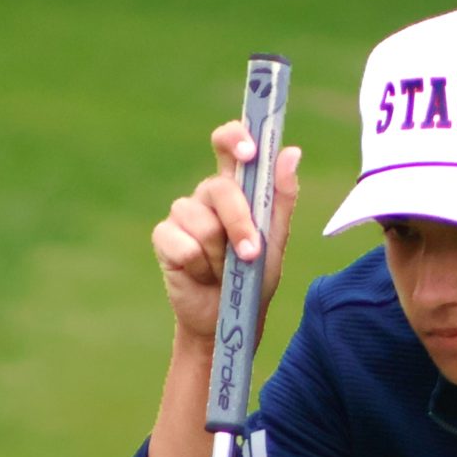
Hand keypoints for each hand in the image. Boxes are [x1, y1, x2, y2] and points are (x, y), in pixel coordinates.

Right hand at [154, 121, 302, 345]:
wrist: (229, 318)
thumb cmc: (254, 277)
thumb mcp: (276, 240)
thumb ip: (281, 197)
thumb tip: (291, 152)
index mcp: (236, 186)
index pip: (228, 144)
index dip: (235, 138)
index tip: (249, 152)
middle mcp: (206, 195)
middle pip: (220, 189)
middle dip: (240, 223)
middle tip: (251, 254)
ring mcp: (182, 215)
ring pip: (203, 223)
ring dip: (221, 256)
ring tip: (223, 271)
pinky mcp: (164, 238)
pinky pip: (184, 246)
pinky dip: (200, 268)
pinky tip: (201, 275)